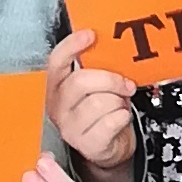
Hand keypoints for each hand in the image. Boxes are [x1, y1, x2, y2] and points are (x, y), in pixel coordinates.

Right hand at [45, 28, 136, 172]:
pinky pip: (111, 122)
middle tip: (125, 84)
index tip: (90, 35)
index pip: (56, 62)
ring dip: (118, 102)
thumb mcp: (94, 87)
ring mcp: (70, 127)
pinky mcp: (86, 144)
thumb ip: (95, 68)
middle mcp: (58, 107)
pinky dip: (122, 117)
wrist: (107, 147)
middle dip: (110, 80)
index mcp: (56, 87)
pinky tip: (120, 118)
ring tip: (119, 105)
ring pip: (99, 102)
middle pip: (81, 82)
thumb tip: (109, 45)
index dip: (71, 46)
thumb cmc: (101, 112)